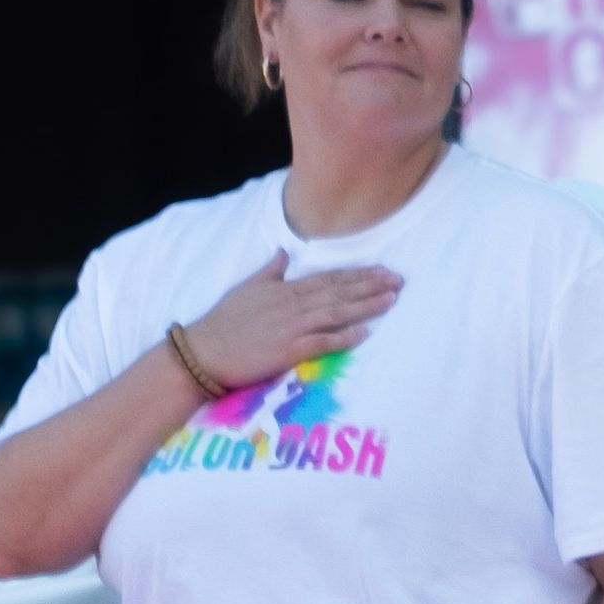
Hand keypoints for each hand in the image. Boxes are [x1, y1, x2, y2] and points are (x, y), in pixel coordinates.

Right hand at [180, 250, 401, 391]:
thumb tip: (283, 252)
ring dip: (365, 306)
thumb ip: (271, 271)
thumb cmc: (225, 321)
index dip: (357, 275)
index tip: (382, 271)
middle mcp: (291, 305)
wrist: (204, 351)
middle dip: (370, 285)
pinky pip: (321, 342)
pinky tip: (365, 332)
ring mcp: (291, 327)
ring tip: (391, 299)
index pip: (328, 279)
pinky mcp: (288, 350)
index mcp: (284, 289)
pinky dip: (344, 337)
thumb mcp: (247, 287)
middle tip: (399, 280)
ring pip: (335, 313)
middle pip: (338, 292)